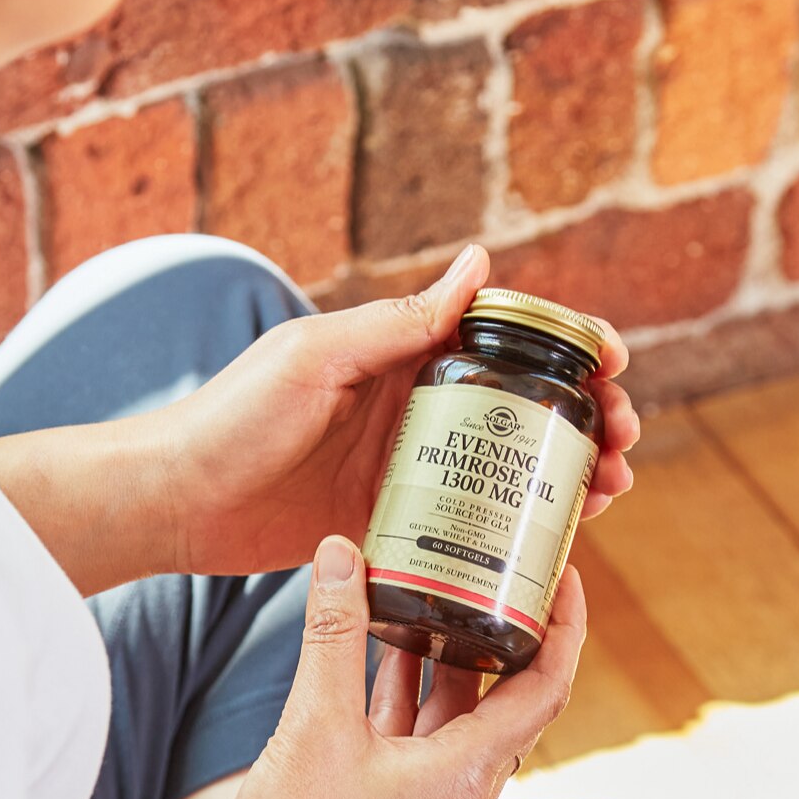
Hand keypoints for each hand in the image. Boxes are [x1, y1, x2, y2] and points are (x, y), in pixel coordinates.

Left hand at [167, 244, 637, 577]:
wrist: (175, 500)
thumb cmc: (231, 417)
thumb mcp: (316, 358)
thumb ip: (397, 322)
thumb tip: (480, 262)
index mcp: (396, 353)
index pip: (499, 337)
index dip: (564, 345)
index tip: (612, 361)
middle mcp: (409, 407)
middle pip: (518, 405)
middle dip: (582, 417)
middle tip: (623, 442)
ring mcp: (402, 467)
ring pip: (504, 465)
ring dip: (564, 472)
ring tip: (611, 490)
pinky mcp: (388, 520)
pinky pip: (466, 519)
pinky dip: (514, 524)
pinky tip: (555, 537)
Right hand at [202, 536, 585, 798]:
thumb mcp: (314, 723)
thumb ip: (330, 632)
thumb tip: (342, 552)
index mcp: (468, 773)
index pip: (548, 686)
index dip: (565, 625)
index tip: (564, 573)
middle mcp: (464, 790)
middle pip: (508, 694)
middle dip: (505, 628)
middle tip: (497, 568)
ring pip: (456, 711)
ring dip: (448, 653)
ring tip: (433, 588)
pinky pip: (418, 732)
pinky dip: (407, 685)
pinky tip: (378, 644)